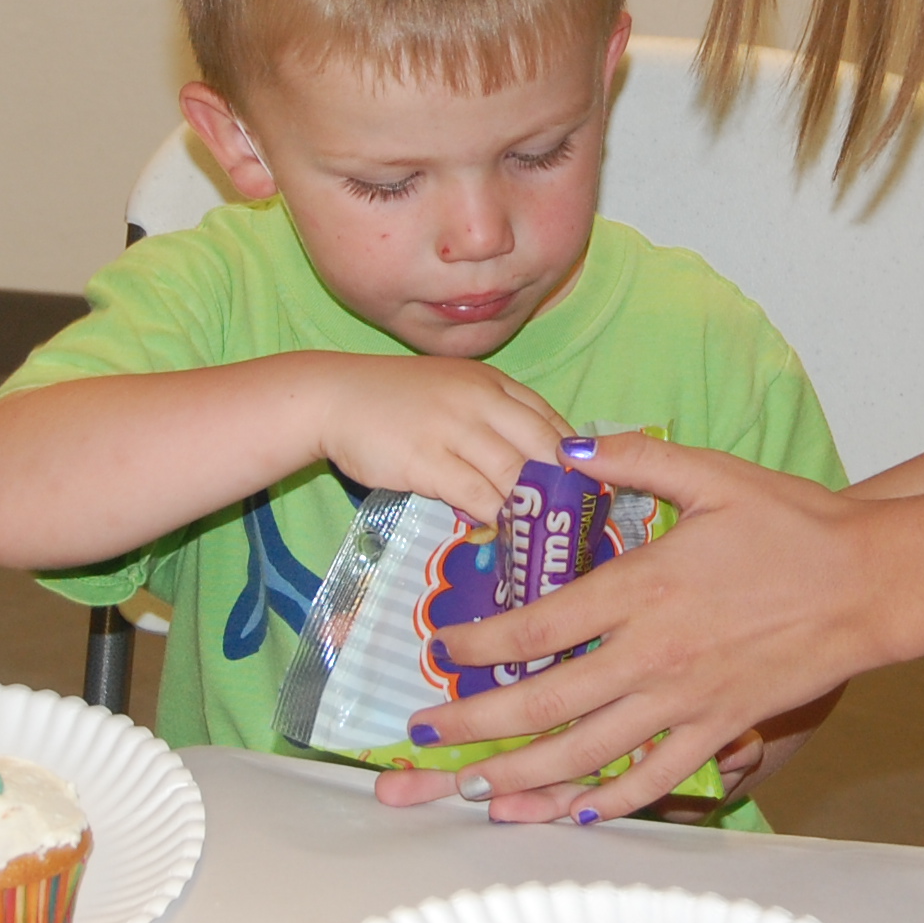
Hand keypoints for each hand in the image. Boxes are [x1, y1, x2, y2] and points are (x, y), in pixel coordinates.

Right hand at [312, 357, 571, 526]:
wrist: (332, 396)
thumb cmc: (392, 400)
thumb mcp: (452, 392)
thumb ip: (491, 418)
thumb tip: (530, 465)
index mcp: (492, 383)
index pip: (550, 420)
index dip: (576, 458)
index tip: (592, 489)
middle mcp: (480, 400)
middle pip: (542, 447)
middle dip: (567, 487)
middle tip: (583, 523)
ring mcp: (454, 429)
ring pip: (513, 473)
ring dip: (534, 510)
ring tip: (550, 539)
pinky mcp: (427, 459)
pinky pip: (476, 494)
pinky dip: (496, 518)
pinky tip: (505, 536)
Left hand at [399, 431, 881, 822]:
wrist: (873, 582)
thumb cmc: (796, 523)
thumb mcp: (714, 473)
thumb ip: (634, 461)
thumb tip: (568, 451)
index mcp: (644, 587)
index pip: (538, 625)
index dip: (479, 643)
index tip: (441, 649)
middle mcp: (654, 655)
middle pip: (544, 703)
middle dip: (476, 726)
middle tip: (426, 738)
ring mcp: (686, 702)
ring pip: (587, 755)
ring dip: (522, 778)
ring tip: (475, 791)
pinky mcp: (720, 729)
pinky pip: (653, 778)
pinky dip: (607, 801)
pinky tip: (571, 811)